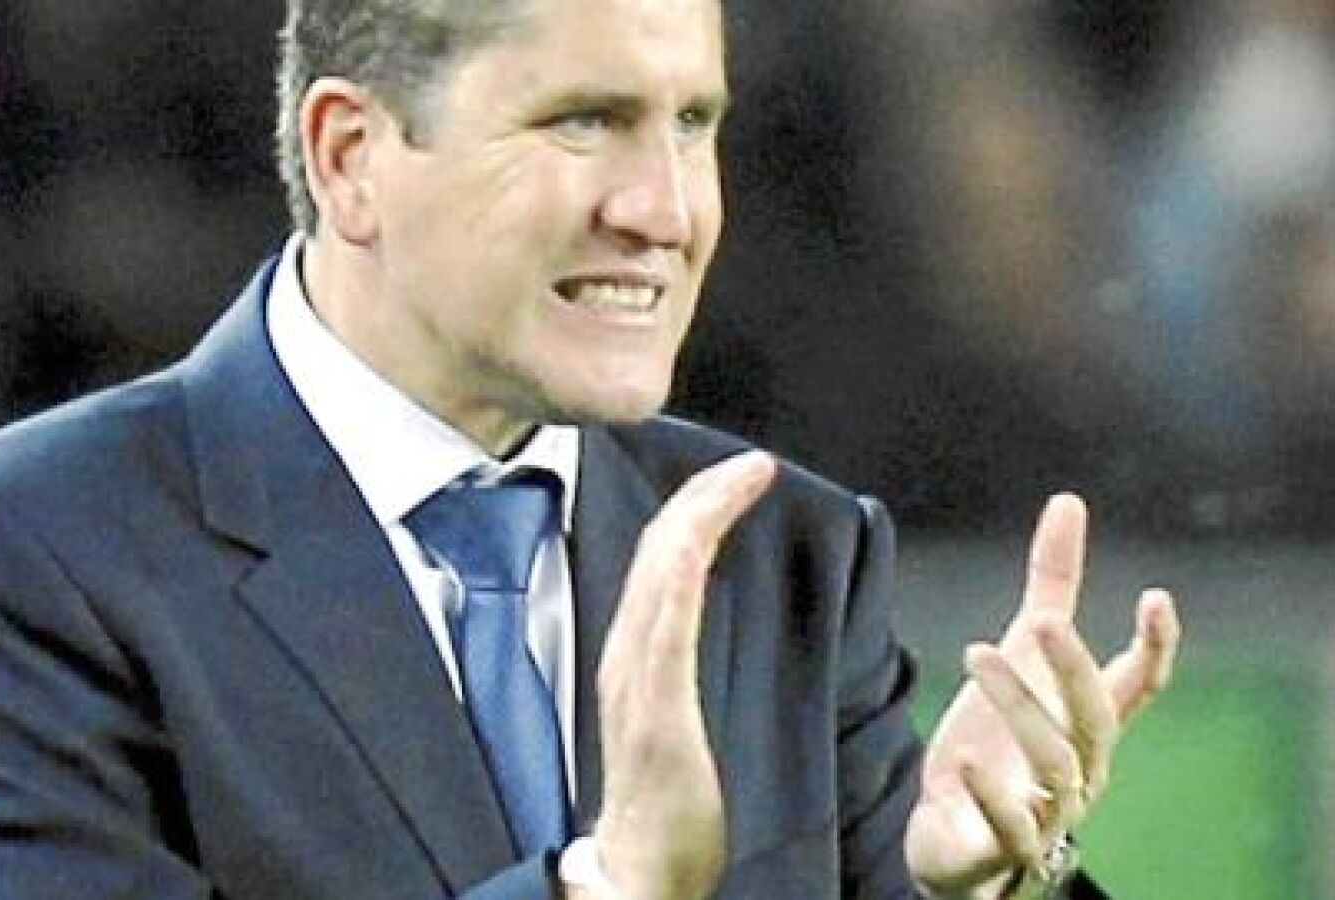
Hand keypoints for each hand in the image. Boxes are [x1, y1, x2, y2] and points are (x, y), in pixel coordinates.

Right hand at [585, 451, 774, 899]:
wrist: (640, 875)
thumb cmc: (665, 811)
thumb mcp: (673, 724)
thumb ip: (673, 676)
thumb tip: (689, 634)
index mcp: (637, 658)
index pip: (660, 564)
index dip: (697, 513)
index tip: (742, 479)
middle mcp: (628, 656)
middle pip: (658, 551)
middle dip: (705, 496)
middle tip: (755, 462)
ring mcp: (636, 677)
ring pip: (660, 567)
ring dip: (703, 511)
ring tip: (747, 475)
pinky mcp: (654, 704)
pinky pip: (664, 613)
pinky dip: (684, 556)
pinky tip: (706, 526)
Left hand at [905, 494, 1180, 897]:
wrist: (957, 838)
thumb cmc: (1002, 741)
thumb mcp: (1020, 657)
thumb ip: (1050, 586)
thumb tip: (1069, 501)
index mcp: (1090, 723)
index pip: (1140, 686)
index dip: (1156, 646)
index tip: (1156, 596)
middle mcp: (1083, 769)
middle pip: (1096, 718)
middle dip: (1075, 670)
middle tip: (1042, 621)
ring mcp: (1049, 812)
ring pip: (1054, 762)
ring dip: (1018, 706)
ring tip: (974, 653)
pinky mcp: (1005, 847)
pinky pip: (1010, 826)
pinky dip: (991, 795)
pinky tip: (964, 760)